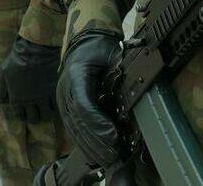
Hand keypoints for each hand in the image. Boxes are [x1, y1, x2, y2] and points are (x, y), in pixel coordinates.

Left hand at [0, 37, 61, 121]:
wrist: (35, 49)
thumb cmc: (17, 60)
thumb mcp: (3, 74)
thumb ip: (1, 90)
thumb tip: (3, 103)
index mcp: (16, 98)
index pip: (19, 115)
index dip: (22, 116)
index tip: (25, 114)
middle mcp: (29, 101)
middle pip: (33, 118)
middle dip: (34, 118)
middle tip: (36, 114)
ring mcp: (42, 96)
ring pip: (45, 114)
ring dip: (45, 115)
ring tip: (46, 112)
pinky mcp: (53, 90)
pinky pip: (55, 105)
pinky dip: (54, 107)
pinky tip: (53, 105)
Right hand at [56, 31, 121, 168]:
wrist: (83, 45)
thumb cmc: (99, 49)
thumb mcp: (112, 52)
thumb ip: (122, 67)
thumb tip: (139, 78)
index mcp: (76, 75)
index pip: (83, 104)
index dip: (98, 122)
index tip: (113, 134)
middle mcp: (65, 90)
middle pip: (78, 121)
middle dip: (96, 140)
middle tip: (113, 153)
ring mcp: (63, 101)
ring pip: (74, 129)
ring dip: (91, 146)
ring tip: (108, 158)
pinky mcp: (66, 109)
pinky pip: (73, 129)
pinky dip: (85, 143)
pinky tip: (96, 154)